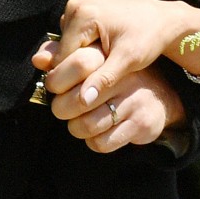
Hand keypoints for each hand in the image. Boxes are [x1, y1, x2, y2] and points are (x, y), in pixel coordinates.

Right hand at [32, 0, 199, 108]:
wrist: (162, 19)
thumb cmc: (149, 37)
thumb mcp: (129, 59)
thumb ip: (104, 79)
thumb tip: (83, 101)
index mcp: (82, 15)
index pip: (61, 61)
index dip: (76, 79)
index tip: (99, 81)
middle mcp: (74, 9)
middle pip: (61, 56)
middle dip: (78, 71)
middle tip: (106, 70)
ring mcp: (76, 10)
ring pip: (65, 52)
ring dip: (81, 64)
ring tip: (106, 63)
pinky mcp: (81, 16)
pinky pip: (72, 45)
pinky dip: (84, 55)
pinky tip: (102, 57)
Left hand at [44, 43, 186, 152]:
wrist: (162, 96)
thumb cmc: (118, 77)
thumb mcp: (98, 60)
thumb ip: (66, 58)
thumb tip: (38, 60)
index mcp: (113, 56)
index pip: (79, 63)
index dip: (57, 79)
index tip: (55, 87)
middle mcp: (126, 76)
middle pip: (78, 99)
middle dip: (62, 109)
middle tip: (63, 108)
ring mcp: (135, 100)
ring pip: (87, 124)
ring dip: (76, 128)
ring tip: (79, 121)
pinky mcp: (141, 123)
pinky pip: (102, 142)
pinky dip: (93, 142)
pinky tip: (97, 132)